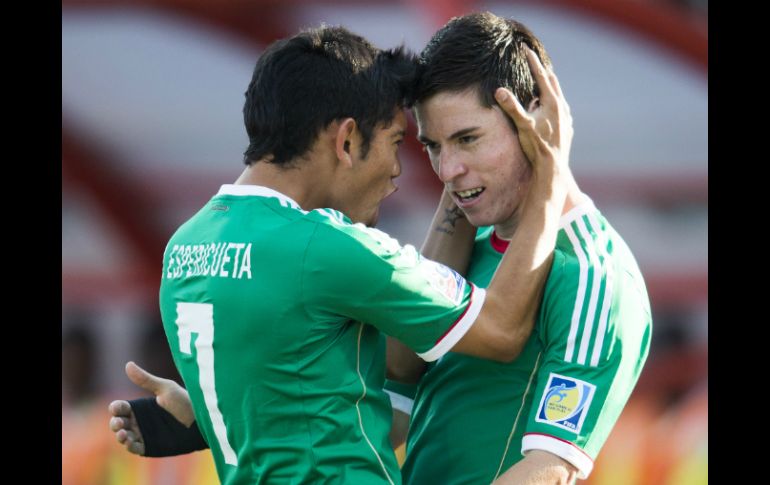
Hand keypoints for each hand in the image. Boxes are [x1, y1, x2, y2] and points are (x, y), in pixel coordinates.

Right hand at [108, 361, 195, 455]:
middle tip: (119, 423)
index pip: (120, 408)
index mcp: (140, 406)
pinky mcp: (150, 446)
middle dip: (114, 423)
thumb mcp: (165, 389)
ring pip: (124, 436)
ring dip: (119, 436)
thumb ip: (146, 379)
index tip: (117, 408)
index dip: (115, 408)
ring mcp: (144, 434)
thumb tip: (128, 364)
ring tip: (122, 434)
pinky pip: (135, 448)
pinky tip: (130, 442)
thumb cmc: (185, 402)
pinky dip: (129, 447)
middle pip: (118, 422)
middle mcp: (140, 420)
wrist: (201, 421)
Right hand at [494, 46, 572, 172]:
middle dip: (542, 70)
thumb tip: (499, 91)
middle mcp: (562, 107)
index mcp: (552, 102)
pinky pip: (561, 109)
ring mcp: (566, 118)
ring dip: (550, 86)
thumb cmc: (537, 146)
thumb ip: (511, 107)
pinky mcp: (567, 128)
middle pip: (552, 82)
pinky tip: (552, 106)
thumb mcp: (522, 125)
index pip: (541, 75)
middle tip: (535, 60)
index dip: (532, 62)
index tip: (526, 49)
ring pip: (558, 95)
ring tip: (544, 80)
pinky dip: (554, 102)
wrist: (552, 167)